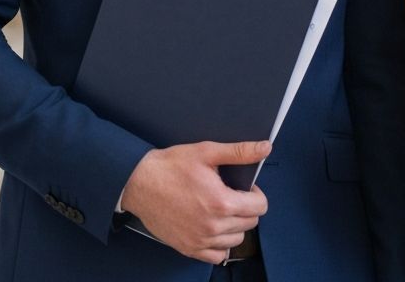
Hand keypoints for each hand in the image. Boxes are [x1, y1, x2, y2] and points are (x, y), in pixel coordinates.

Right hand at [121, 140, 269, 263]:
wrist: (139, 183)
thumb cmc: (170, 166)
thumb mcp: (206, 152)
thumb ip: (239, 152)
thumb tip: (265, 147)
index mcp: (222, 202)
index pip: (260, 206)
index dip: (256, 193)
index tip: (244, 188)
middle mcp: (214, 226)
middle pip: (250, 223)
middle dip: (246, 208)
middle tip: (231, 195)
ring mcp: (201, 240)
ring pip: (236, 240)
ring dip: (235, 226)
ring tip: (221, 210)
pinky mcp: (188, 248)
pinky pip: (217, 256)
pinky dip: (220, 245)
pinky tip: (213, 229)